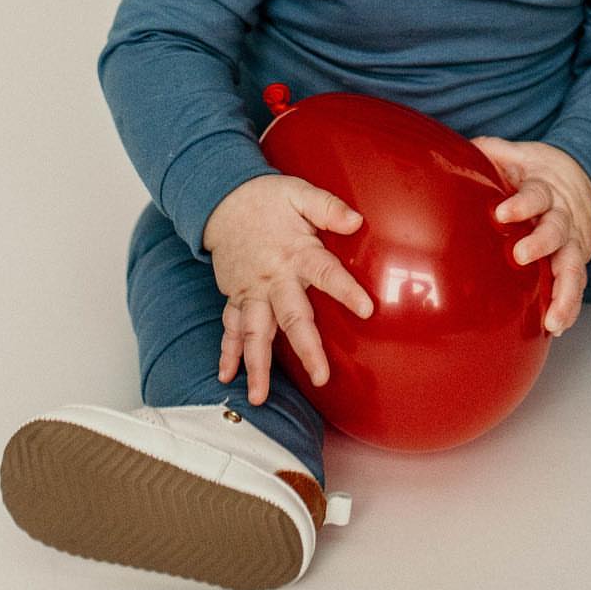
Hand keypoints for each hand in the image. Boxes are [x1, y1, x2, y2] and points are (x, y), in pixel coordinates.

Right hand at [202, 173, 373, 406]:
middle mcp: (273, 277)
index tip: (366, 309)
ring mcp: (251, 290)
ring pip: (254, 331)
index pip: (325, 273)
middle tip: (320, 376)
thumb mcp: (300, 193)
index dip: (345, 290)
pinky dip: (227, 352)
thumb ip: (328, 207)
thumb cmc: (269, 198)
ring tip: (259, 396)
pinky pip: (230, 327)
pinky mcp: (235, 296)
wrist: (224, 199)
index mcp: (296, 252)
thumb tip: (357, 221)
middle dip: (305, 348)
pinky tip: (226, 376)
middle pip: (290, 316)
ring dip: (256, 364)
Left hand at [469, 137, 590, 336]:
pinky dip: (570, 306)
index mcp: (545, 190)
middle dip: (541, 243)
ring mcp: (572, 242)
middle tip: (521, 255)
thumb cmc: (537, 171)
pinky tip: (558, 326)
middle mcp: (562, 217)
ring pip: (574, 267)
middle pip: (556, 230)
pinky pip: (577, 286)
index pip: (536, 195)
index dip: (521, 204)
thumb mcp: (519, 155)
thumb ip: (494, 152)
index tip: (502, 212)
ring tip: (554, 318)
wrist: (583, 177)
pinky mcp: (575, 261)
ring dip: (565, 292)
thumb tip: (465, 148)